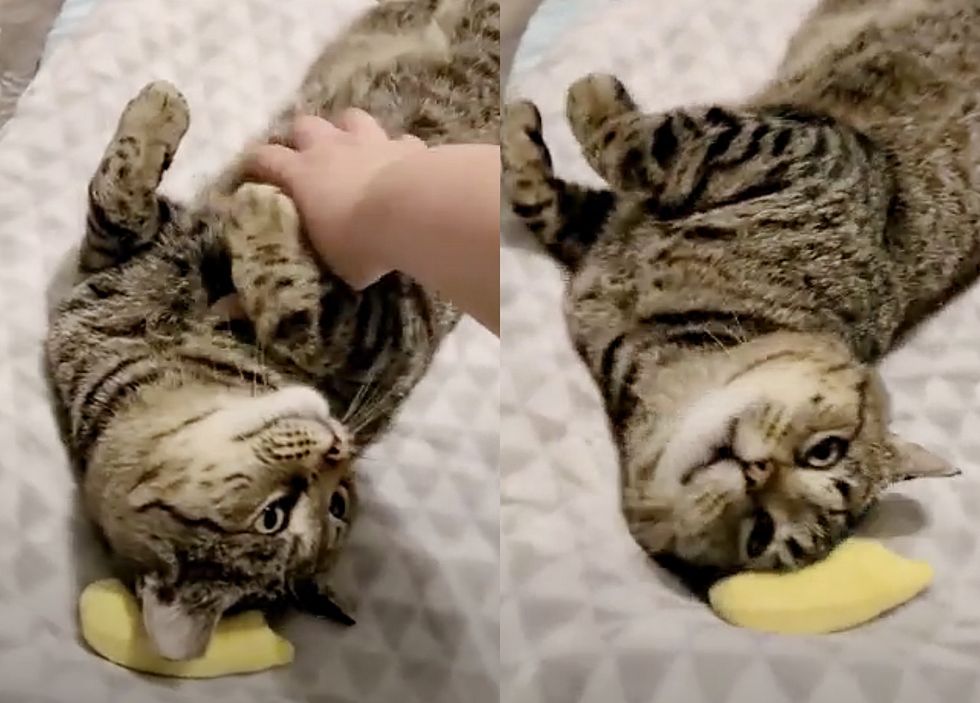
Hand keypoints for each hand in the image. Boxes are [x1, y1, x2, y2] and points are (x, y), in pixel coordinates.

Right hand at [245, 109, 425, 287]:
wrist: (411, 214)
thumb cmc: (362, 243)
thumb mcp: (336, 261)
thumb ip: (329, 251)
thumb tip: (334, 259)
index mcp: (302, 175)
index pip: (265, 158)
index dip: (255, 162)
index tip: (252, 171)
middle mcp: (331, 148)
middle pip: (304, 125)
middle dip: (302, 137)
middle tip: (307, 156)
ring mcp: (370, 141)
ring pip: (351, 118)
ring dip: (348, 130)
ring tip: (353, 147)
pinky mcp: (405, 146)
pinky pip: (399, 140)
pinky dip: (397, 150)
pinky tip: (401, 162)